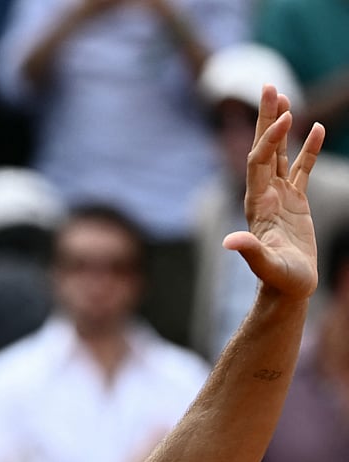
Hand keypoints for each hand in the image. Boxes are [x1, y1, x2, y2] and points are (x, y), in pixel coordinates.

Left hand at [222, 86, 324, 300]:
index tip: (287, 116)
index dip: (271, 138)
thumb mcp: (267, 266)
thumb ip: (250, 251)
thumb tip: (230, 241)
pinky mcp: (296, 202)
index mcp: (257, 203)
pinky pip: (301, 168)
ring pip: (280, 153)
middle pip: (265, 148)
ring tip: (285, 96)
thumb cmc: (279, 280)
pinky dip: (307, 148)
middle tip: (270, 86)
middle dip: (268, 119)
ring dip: (282, 126)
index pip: (260, 162)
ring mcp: (280, 197)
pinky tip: (316, 128)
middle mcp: (264, 195)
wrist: (287, 289)